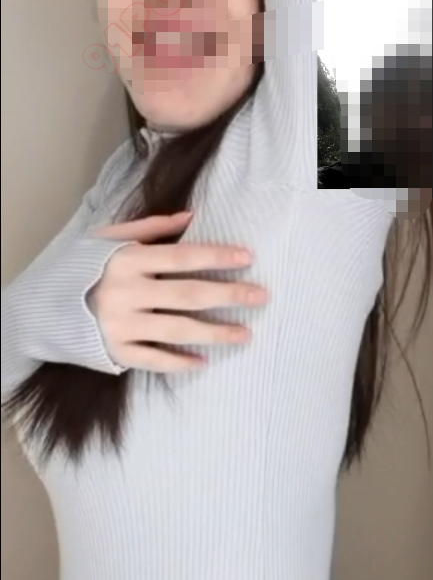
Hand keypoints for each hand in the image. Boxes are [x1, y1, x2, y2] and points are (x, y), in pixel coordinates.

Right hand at [87, 212, 269, 372]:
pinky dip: (180, 362)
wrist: (42, 306)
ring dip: (216, 332)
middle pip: (188, 295)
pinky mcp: (115, 352)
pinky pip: (155, 360)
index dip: (217, 257)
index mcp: (127, 259)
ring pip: (178, 330)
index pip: (182, 257)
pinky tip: (204, 361)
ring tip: (246, 334)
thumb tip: (192, 217)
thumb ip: (151, 227)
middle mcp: (126, 292)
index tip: (248, 258)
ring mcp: (120, 325)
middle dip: (229, 295)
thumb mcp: (110, 237)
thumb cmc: (83, 267)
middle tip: (261, 296)